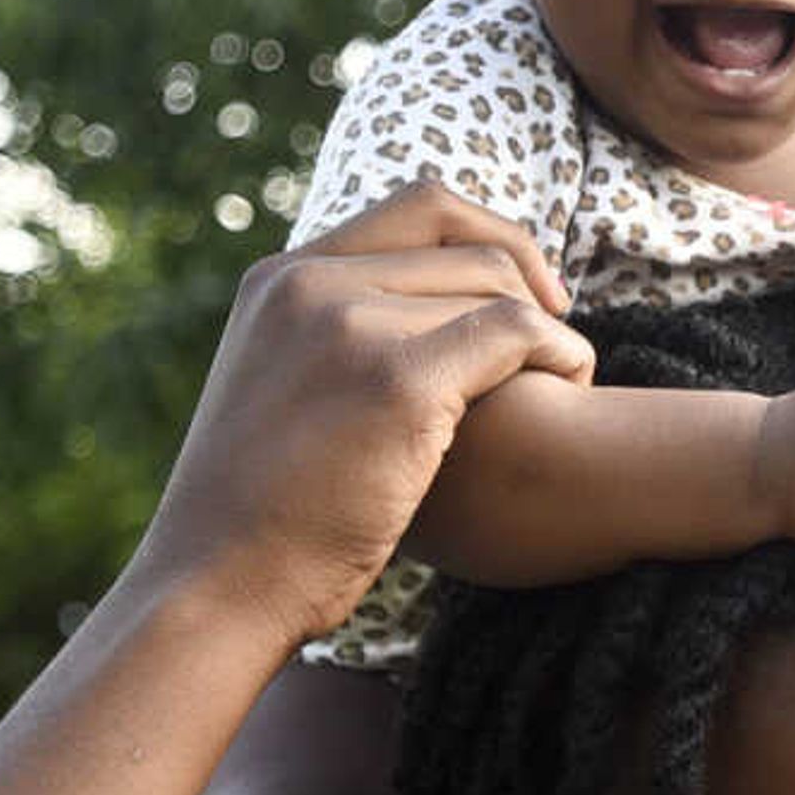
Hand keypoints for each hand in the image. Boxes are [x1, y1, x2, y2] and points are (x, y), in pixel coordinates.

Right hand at [141, 182, 593, 645]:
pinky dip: (562, 352)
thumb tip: (408, 328)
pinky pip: (517, 331)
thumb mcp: (278, 394)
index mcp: (280, 279)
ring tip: (563, 383)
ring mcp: (350, 325)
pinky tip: (575, 387)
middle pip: (464, 242)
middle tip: (556, 342)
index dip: (490, 236)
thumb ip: (331, 341)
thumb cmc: (261, 519)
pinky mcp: (398, 380)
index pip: (417, 207)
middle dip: (529, 283)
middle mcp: (308, 283)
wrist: (219, 587)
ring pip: (496, 287)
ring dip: (548, 329)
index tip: (527, 289)